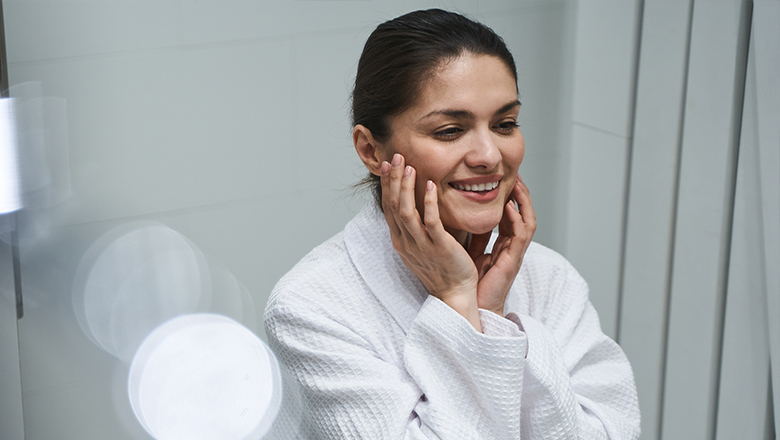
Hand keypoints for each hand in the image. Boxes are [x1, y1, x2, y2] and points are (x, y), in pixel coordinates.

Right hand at [380, 154, 481, 329]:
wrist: (454, 294)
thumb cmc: (442, 270)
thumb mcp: (423, 246)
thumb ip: (418, 227)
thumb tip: (419, 205)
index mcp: (401, 241)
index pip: (389, 208)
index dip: (388, 186)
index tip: (389, 166)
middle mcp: (406, 242)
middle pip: (393, 206)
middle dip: (393, 180)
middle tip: (395, 157)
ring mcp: (421, 245)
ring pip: (406, 212)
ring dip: (405, 187)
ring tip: (408, 166)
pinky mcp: (438, 247)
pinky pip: (430, 222)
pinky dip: (428, 202)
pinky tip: (430, 185)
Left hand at [467, 175, 535, 315]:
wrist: (472, 305)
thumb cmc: (473, 281)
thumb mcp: (472, 251)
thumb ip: (474, 235)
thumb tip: (464, 216)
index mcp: (504, 243)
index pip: (512, 214)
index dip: (510, 197)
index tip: (504, 179)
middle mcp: (512, 246)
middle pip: (524, 214)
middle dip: (521, 194)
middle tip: (515, 175)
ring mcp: (515, 253)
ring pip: (527, 222)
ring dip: (524, 203)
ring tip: (517, 185)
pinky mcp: (513, 261)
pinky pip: (520, 237)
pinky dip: (516, 221)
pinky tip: (509, 208)